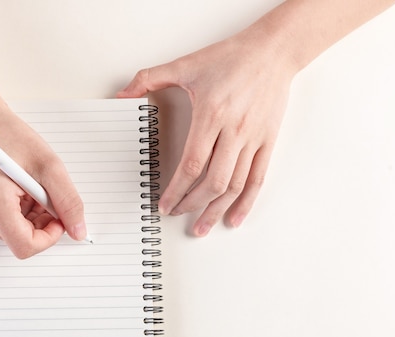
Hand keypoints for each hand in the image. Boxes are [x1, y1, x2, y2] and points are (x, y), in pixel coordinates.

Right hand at [0, 108, 86, 257]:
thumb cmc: (11, 136)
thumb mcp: (50, 166)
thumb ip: (68, 201)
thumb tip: (77, 230)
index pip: (24, 246)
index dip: (48, 237)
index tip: (58, 219)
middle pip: (21, 241)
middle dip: (42, 223)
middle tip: (45, 195)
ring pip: (16, 234)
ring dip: (33, 217)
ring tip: (31, 188)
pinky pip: (7, 225)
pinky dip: (22, 212)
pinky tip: (22, 190)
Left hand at [118, 31, 295, 235]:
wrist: (272, 50)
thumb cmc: (230, 57)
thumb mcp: (185, 64)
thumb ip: (149, 79)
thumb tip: (122, 95)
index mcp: (212, 115)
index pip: (191, 165)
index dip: (176, 190)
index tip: (164, 204)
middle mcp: (234, 131)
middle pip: (212, 181)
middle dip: (191, 204)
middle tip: (176, 214)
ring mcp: (253, 139)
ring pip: (235, 185)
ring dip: (216, 210)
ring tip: (201, 227)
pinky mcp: (267, 142)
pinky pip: (258, 179)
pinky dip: (246, 202)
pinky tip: (234, 217)